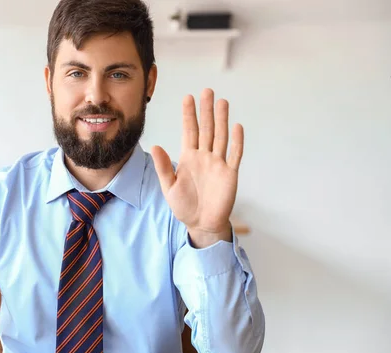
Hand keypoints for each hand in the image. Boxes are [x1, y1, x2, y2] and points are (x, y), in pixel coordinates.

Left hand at [152, 89, 243, 246]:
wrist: (201, 224)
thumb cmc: (184, 206)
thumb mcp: (169, 187)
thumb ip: (163, 167)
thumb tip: (154, 146)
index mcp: (188, 158)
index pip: (189, 131)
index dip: (189, 115)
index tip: (188, 97)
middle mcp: (204, 157)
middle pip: (206, 129)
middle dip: (206, 110)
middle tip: (207, 91)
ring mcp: (218, 164)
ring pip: (220, 137)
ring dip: (222, 120)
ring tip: (222, 102)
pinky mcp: (230, 174)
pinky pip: (234, 155)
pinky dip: (236, 142)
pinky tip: (237, 127)